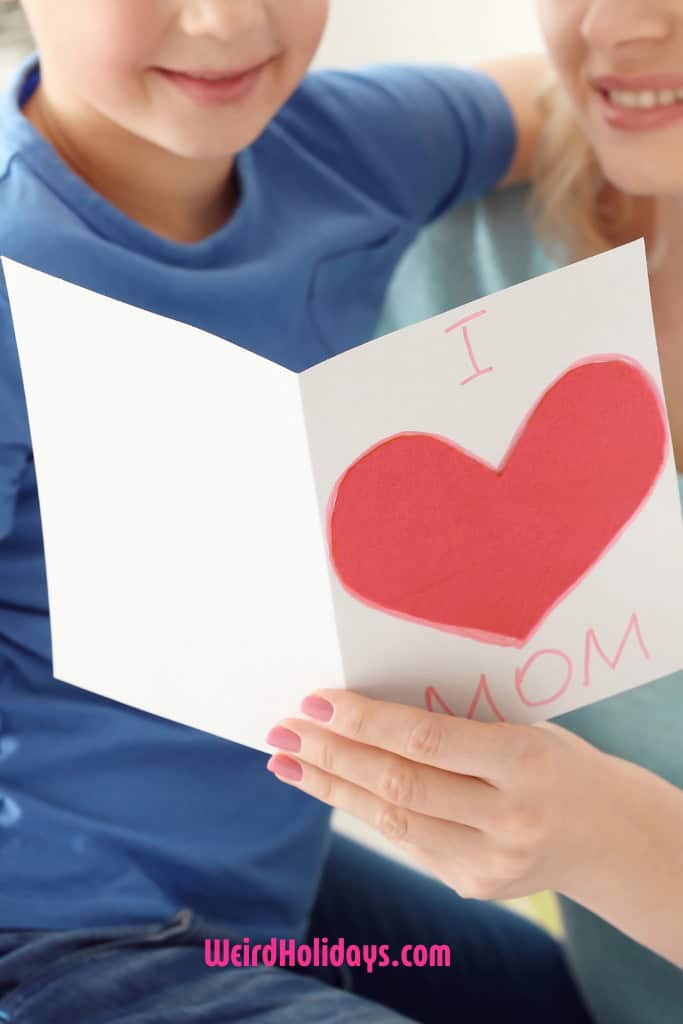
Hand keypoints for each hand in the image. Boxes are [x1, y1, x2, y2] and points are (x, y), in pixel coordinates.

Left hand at [265, 688, 614, 901]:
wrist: (606, 832)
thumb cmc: (554, 759)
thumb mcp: (521, 726)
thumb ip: (455, 727)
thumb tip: (362, 710)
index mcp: (525, 760)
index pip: (425, 739)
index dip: (364, 720)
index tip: (316, 700)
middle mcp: (510, 817)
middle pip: (399, 783)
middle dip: (331, 753)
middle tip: (284, 728)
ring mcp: (492, 861)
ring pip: (391, 819)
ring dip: (331, 787)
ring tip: (287, 760)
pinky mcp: (474, 885)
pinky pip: (406, 840)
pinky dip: (363, 810)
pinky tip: (331, 786)